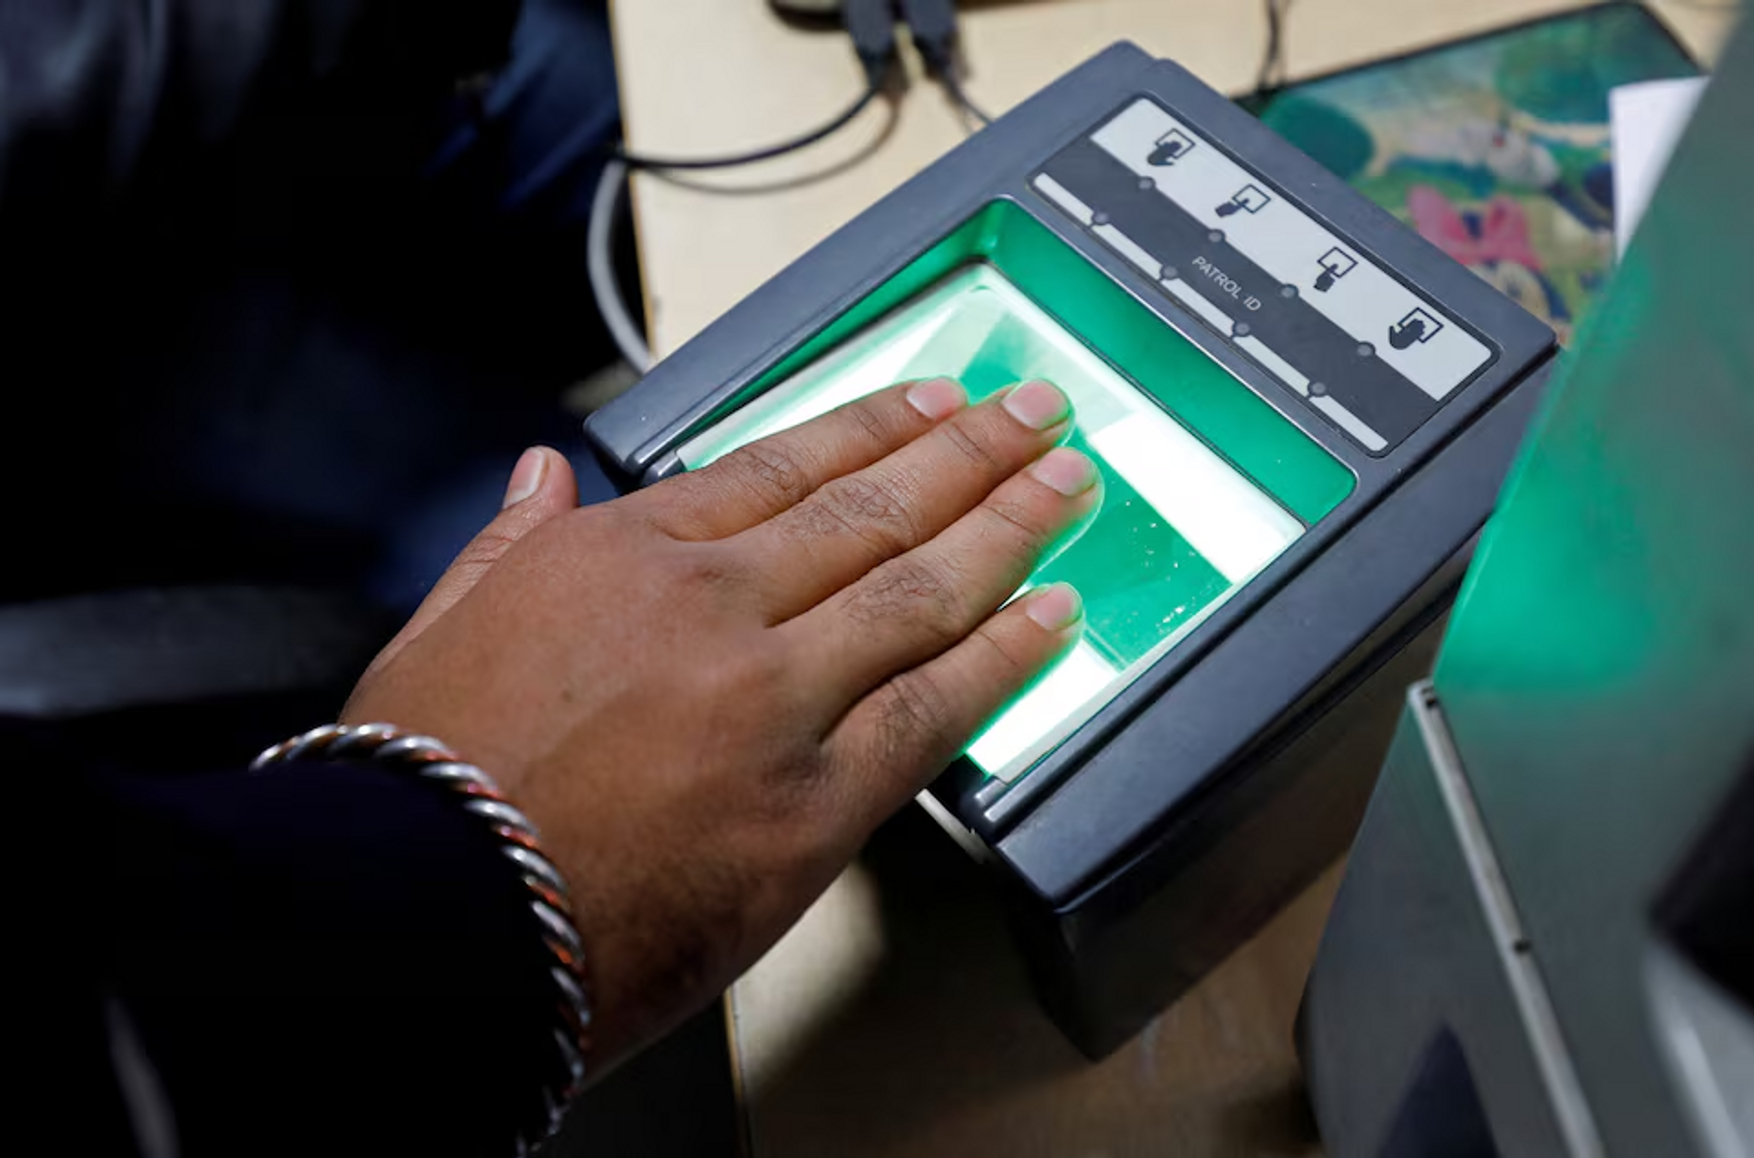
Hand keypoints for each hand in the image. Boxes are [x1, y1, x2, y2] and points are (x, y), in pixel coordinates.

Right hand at [343, 378, 1100, 1069]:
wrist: (427, 921)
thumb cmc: (424, 790)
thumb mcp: (437, 629)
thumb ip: (508, 543)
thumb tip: (539, 474)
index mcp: (627, 555)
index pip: (782, 465)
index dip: (874, 426)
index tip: (934, 403)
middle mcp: (714, 606)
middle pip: (873, 509)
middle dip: (970, 454)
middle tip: (1035, 412)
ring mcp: (774, 700)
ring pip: (921, 589)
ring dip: (1008, 527)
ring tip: (1066, 486)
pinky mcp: (814, 803)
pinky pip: (933, 712)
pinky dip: (1004, 656)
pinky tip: (1053, 614)